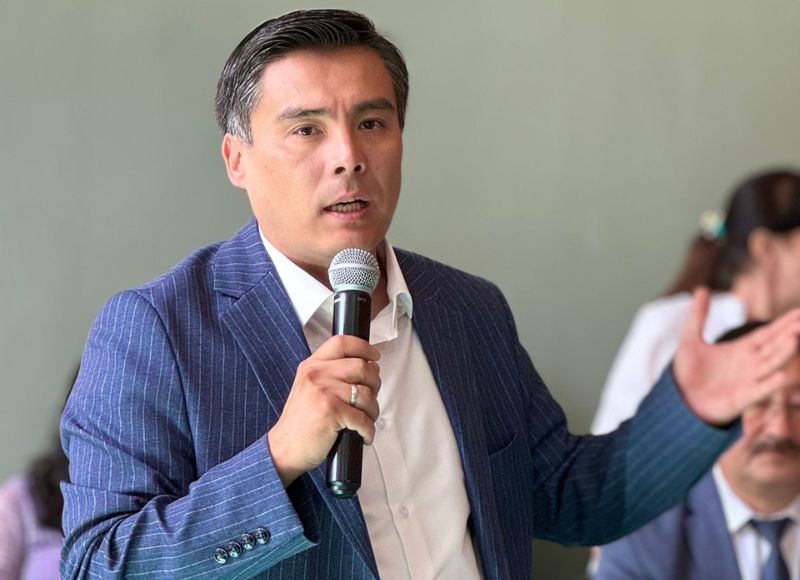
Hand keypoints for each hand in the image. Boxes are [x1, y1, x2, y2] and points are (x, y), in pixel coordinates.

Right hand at [267, 335, 380, 486]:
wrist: (285, 449)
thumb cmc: (300, 423)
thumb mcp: (309, 388)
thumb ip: (331, 374)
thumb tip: (367, 367)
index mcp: (312, 366)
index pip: (342, 342)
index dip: (363, 347)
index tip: (374, 356)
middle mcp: (317, 375)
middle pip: (361, 366)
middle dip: (374, 384)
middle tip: (370, 397)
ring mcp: (324, 392)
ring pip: (366, 393)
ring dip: (372, 410)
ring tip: (366, 419)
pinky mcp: (331, 411)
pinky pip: (363, 418)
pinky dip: (368, 430)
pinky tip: (363, 435)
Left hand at [674, 287, 799, 425]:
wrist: (680, 401)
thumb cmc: (688, 372)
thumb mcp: (690, 339)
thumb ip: (699, 316)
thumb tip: (701, 288)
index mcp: (742, 349)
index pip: (769, 333)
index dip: (785, 322)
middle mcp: (751, 364)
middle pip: (776, 345)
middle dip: (791, 333)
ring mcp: (749, 382)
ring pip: (771, 364)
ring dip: (784, 352)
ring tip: (795, 337)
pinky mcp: (742, 400)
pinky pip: (759, 391)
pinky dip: (771, 384)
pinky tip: (783, 376)